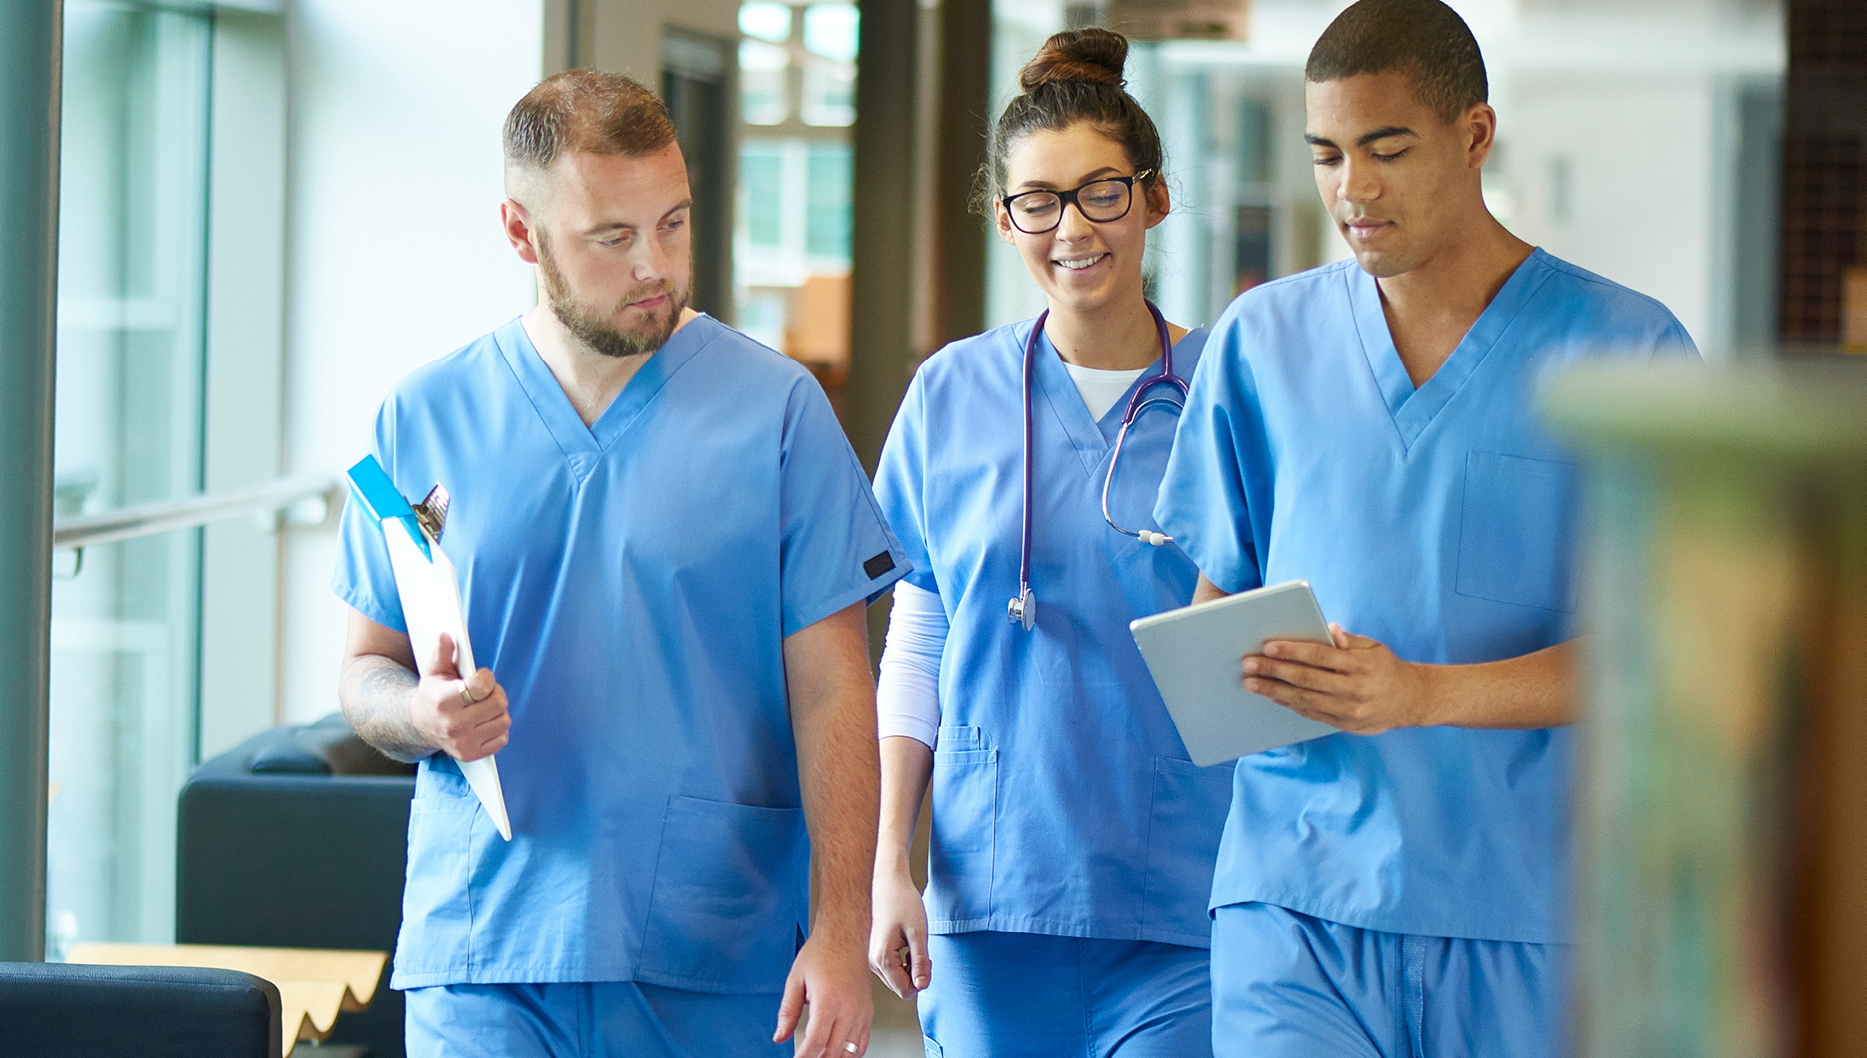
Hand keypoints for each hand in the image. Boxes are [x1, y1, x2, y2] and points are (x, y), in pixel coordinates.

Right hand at [409, 632, 510, 760]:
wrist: (420, 726)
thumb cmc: (432, 694)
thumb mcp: (434, 671)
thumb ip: (442, 652)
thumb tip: (446, 635)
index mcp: (444, 701)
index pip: (481, 686)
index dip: (487, 678)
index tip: (481, 677)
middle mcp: (453, 724)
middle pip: (498, 703)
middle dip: (496, 693)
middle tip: (485, 692)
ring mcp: (462, 742)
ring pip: (503, 720)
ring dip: (498, 711)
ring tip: (483, 707)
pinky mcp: (471, 754)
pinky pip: (502, 738)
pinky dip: (497, 729)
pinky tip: (484, 722)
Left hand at [775, 931, 873, 1057]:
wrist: (845, 935)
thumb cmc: (821, 952)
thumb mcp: (796, 980)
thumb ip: (788, 1012)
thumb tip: (780, 1036)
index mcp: (829, 1001)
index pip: (815, 1042)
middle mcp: (849, 1009)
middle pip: (833, 1052)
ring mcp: (861, 1012)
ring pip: (851, 1052)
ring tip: (819, 1057)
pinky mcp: (868, 1011)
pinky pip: (862, 1043)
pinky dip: (851, 1054)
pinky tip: (837, 1053)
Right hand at [869, 866, 930, 998]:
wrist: (887, 883)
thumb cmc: (904, 904)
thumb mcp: (918, 933)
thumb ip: (920, 962)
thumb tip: (922, 986)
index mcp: (882, 958)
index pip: (905, 991)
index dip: (921, 980)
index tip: (927, 960)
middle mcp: (872, 962)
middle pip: (900, 987)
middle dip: (915, 974)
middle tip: (923, 951)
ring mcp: (870, 958)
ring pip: (895, 979)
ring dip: (908, 968)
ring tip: (913, 945)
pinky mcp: (872, 954)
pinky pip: (890, 969)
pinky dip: (901, 963)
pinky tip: (905, 945)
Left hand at [1243, 624, 1433, 734]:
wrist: (1410, 700)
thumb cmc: (1385, 667)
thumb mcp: (1373, 647)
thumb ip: (1347, 640)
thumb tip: (1327, 628)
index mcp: (1361, 665)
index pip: (1320, 656)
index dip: (1292, 651)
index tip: (1268, 646)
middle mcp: (1355, 689)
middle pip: (1307, 679)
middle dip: (1274, 671)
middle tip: (1248, 664)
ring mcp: (1349, 710)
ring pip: (1305, 700)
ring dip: (1274, 691)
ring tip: (1251, 683)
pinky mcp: (1344, 724)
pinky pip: (1311, 714)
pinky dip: (1289, 704)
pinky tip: (1272, 695)